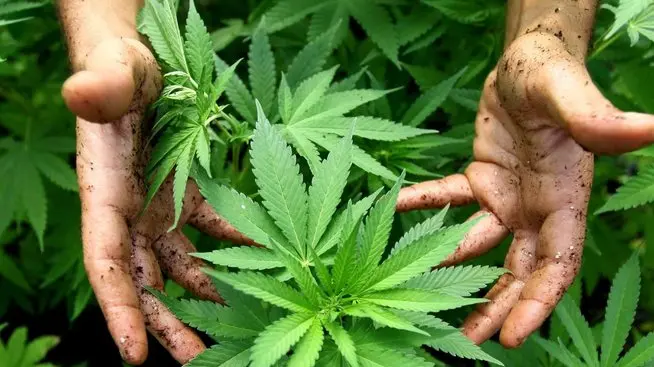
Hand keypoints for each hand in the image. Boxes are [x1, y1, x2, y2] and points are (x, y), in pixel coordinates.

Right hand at [62, 38, 251, 364]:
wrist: (140, 67)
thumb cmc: (121, 69)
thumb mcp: (114, 72)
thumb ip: (100, 87)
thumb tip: (81, 94)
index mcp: (105, 195)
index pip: (105, 263)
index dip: (117, 310)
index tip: (132, 354)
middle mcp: (130, 213)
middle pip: (145, 282)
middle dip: (167, 325)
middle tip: (198, 362)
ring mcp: (159, 209)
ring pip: (181, 268)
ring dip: (207, 299)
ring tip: (234, 331)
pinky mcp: (188, 197)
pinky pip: (217, 230)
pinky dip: (239, 246)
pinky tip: (267, 261)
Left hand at [396, 31, 653, 347]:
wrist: (529, 61)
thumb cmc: (552, 74)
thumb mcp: (568, 95)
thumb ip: (597, 119)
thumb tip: (650, 129)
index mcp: (565, 201)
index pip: (556, 264)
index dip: (537, 302)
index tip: (512, 336)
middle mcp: (537, 209)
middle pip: (518, 270)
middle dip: (497, 307)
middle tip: (469, 341)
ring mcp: (507, 197)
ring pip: (482, 247)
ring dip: (456, 271)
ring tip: (425, 297)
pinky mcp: (480, 179)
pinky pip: (448, 197)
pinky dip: (424, 203)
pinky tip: (397, 207)